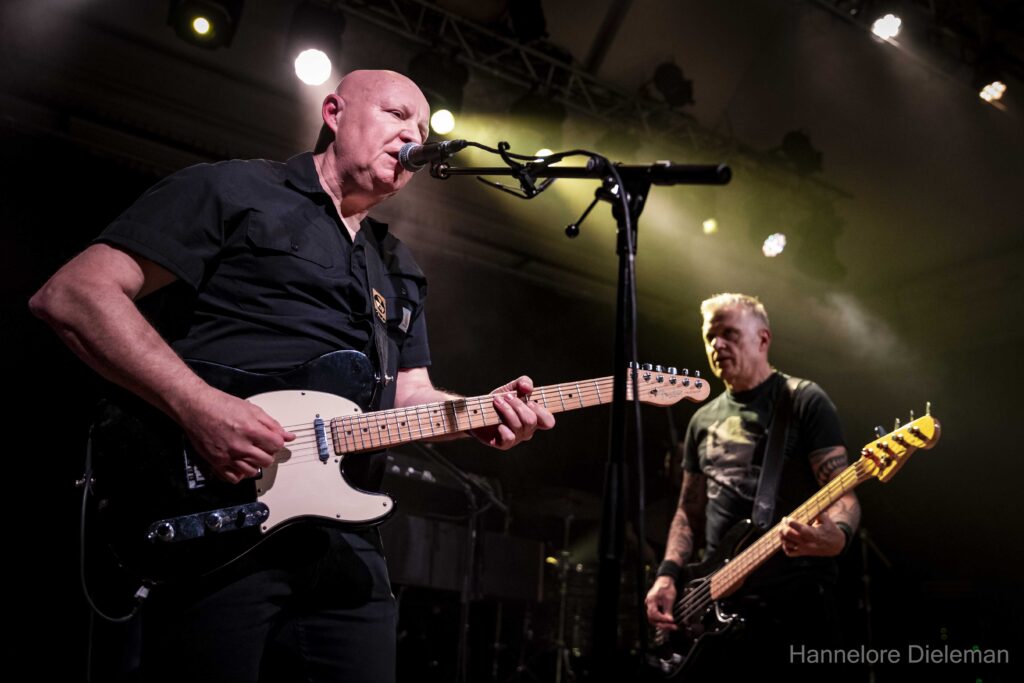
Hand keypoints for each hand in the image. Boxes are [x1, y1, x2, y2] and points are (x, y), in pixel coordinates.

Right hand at [179, 386, 294, 482]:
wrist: (196, 408)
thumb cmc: (221, 405)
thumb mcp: (252, 409)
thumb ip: (272, 424)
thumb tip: (288, 436)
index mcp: (251, 430)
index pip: (277, 446)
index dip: (277, 442)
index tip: (272, 440)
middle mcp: (240, 445)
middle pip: (267, 460)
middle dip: (267, 453)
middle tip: (261, 446)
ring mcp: (227, 456)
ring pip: (252, 471)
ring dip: (255, 464)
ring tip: (250, 454)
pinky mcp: (216, 463)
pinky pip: (233, 478)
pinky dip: (239, 474)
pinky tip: (239, 464)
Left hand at [470, 376, 554, 449]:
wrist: (478, 410)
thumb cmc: (500, 400)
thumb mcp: (512, 387)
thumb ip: (524, 382)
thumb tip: (528, 388)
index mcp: (534, 417)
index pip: (548, 421)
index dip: (541, 412)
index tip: (529, 400)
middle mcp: (528, 430)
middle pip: (531, 420)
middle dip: (518, 405)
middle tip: (507, 397)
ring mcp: (517, 438)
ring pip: (519, 426)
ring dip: (507, 410)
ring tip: (497, 401)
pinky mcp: (504, 444)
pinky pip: (509, 438)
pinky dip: (503, 427)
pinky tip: (496, 422)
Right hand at [645, 576, 677, 629]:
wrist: (665, 581)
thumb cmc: (666, 586)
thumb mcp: (669, 598)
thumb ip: (668, 610)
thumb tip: (670, 620)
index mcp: (651, 600)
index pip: (654, 614)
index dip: (662, 619)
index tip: (671, 621)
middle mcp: (649, 604)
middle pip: (652, 619)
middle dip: (663, 624)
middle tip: (672, 626)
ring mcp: (651, 606)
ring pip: (654, 619)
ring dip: (662, 624)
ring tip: (672, 626)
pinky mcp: (654, 607)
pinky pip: (656, 617)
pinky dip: (662, 620)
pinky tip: (669, 622)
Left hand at [778, 512, 845, 557]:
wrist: (837, 545)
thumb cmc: (830, 530)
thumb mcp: (826, 520)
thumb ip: (817, 512)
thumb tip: (809, 505)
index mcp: (813, 533)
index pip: (796, 527)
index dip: (789, 521)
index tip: (787, 518)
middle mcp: (807, 542)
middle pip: (789, 535)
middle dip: (783, 527)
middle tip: (783, 522)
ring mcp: (804, 549)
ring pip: (787, 544)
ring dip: (781, 536)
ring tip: (782, 529)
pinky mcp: (803, 553)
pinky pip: (790, 553)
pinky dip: (785, 546)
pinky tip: (786, 540)